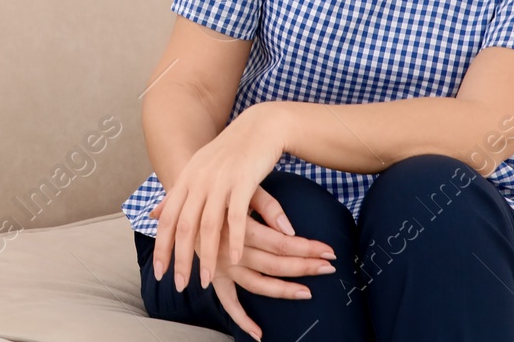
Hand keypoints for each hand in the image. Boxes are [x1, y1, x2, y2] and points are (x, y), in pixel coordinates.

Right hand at [150, 199, 334, 340]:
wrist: (183, 195)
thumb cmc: (218, 188)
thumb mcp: (241, 187)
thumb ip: (266, 205)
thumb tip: (289, 229)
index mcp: (238, 226)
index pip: (280, 242)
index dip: (306, 247)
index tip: (329, 250)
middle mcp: (230, 250)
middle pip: (274, 264)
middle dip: (305, 266)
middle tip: (329, 267)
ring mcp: (222, 266)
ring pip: (258, 284)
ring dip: (284, 290)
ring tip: (308, 292)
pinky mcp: (213, 275)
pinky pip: (228, 302)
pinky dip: (241, 319)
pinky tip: (259, 332)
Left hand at [152, 103, 294, 291]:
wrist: (260, 126)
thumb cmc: (230, 153)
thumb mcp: (198, 170)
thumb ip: (176, 194)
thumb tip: (151, 214)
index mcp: (186, 179)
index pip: (167, 218)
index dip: (162, 246)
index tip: (159, 272)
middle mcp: (198, 180)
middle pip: (184, 226)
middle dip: (180, 258)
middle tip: (180, 285)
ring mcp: (220, 180)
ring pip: (208, 225)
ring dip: (207, 256)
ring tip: (206, 281)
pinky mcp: (243, 181)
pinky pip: (237, 216)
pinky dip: (235, 239)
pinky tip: (234, 259)